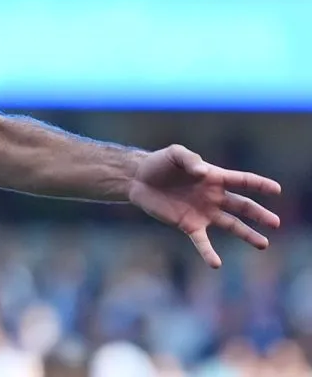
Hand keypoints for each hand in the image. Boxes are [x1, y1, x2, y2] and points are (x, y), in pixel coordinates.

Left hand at [128, 145, 281, 267]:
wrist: (139, 179)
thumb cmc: (160, 163)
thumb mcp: (175, 154)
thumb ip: (190, 160)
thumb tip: (204, 173)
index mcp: (215, 177)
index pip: (242, 180)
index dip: (259, 184)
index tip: (276, 190)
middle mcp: (214, 197)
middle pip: (242, 206)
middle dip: (259, 214)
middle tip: (276, 223)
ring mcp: (203, 212)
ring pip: (231, 224)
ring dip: (247, 234)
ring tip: (263, 244)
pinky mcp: (188, 224)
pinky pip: (202, 241)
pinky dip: (209, 252)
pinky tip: (216, 263)